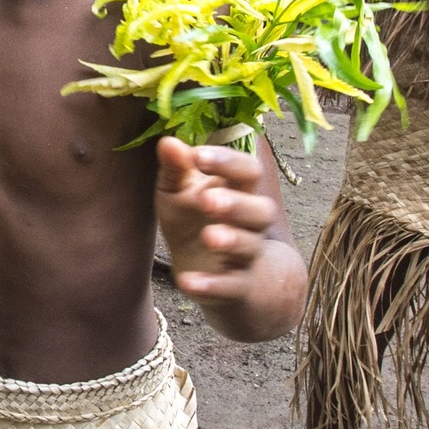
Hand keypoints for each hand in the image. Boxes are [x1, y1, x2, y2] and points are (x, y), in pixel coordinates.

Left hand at [155, 138, 280, 307]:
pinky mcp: (235, 287)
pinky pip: (229, 287)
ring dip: (231, 240)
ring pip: (249, 247)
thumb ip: (175, 169)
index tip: (198, 156)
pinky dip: (209, 286)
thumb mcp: (179, 193)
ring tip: (209, 236)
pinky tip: (187, 282)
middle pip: (260, 210)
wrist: (213, 274)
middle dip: (236, 203)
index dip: (227, 163)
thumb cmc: (194, 221)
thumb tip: (167, 141)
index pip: (247, 171)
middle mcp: (251, 223)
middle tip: (208, 200)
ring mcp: (246, 256)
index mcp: (240, 192)